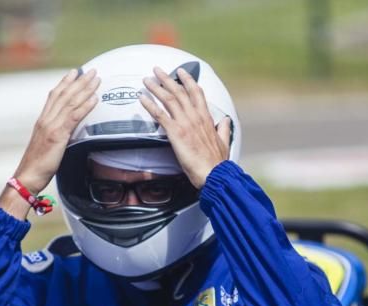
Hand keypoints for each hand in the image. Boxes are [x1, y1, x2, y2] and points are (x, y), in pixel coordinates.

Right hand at [0, 68, 99, 217]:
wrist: (27, 177)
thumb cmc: (36, 166)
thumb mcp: (45, 145)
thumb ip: (53, 135)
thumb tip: (64, 131)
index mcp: (42, 121)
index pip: (54, 96)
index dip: (65, 82)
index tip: (74, 72)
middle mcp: (46, 120)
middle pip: (64, 95)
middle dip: (78, 81)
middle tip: (91, 70)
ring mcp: (51, 126)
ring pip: (70, 102)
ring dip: (85, 89)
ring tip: (96, 80)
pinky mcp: (57, 136)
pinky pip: (74, 117)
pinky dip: (85, 106)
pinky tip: (94, 98)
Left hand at [139, 66, 230, 188]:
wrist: (213, 173)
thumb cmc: (217, 162)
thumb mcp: (225, 142)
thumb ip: (224, 130)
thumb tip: (226, 121)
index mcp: (206, 118)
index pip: (196, 93)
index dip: (187, 80)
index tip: (180, 72)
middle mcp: (195, 116)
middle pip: (179, 92)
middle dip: (167, 79)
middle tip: (157, 70)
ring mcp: (185, 123)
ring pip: (169, 99)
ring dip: (156, 88)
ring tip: (146, 80)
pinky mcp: (175, 133)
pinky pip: (160, 115)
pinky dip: (150, 105)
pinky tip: (142, 98)